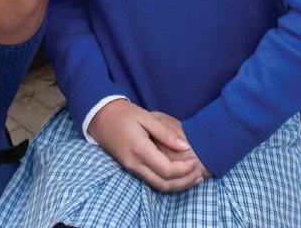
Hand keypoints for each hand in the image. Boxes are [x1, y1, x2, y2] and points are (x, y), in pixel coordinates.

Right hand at [88, 100, 208, 191]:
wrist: (100, 116)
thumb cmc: (124, 113)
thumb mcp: (146, 117)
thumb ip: (166, 133)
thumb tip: (185, 147)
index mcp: (140, 150)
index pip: (167, 170)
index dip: (184, 169)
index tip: (196, 161)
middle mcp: (135, 164)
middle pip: (164, 184)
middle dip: (185, 182)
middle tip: (199, 174)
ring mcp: (131, 168)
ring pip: (158, 186)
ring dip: (177, 185)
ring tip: (194, 178)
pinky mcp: (130, 168)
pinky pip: (152, 182)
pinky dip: (167, 182)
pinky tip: (178, 175)